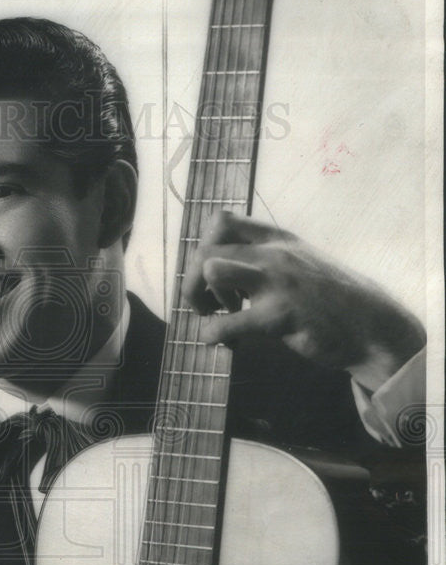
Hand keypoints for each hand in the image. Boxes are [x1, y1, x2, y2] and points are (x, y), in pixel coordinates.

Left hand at [183, 211, 425, 392]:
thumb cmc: (328, 299)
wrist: (372, 326)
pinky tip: (227, 344)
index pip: (220, 221)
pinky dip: (213, 335)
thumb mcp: (299, 262)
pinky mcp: (280, 316)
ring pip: (212, 270)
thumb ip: (264, 257)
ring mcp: (278, 282)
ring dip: (203, 300)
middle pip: (205, 249)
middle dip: (191, 284)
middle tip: (207, 307)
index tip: (213, 278)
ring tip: (219, 317)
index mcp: (277, 239)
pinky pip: (226, 323)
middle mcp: (275, 253)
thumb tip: (217, 267)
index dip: (203, 249)